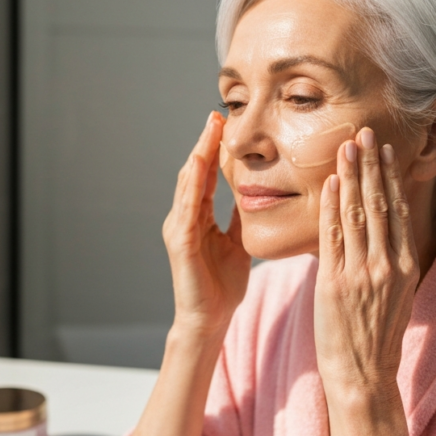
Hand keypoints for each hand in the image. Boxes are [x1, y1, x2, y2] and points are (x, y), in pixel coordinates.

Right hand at [163, 111, 250, 336]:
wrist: (209, 320)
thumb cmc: (222, 287)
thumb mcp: (237, 243)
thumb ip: (240, 218)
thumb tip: (256, 192)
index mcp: (198, 219)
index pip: (206, 177)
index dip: (214, 150)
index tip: (225, 124)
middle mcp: (184, 219)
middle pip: (194, 173)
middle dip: (205, 144)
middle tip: (216, 115)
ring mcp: (179, 230)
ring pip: (188, 184)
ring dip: (198, 156)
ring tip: (209, 132)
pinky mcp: (181, 243)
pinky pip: (187, 208)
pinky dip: (193, 185)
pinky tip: (199, 167)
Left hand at [313, 128, 419, 394]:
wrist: (363, 376)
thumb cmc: (375, 337)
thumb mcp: (393, 296)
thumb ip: (387, 263)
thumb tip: (376, 234)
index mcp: (405, 266)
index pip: (396, 210)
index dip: (389, 177)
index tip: (383, 150)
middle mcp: (387, 265)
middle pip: (379, 204)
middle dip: (371, 165)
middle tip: (364, 132)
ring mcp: (362, 273)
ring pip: (357, 214)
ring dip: (351, 176)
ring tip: (346, 146)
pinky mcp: (335, 283)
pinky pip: (333, 237)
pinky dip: (332, 207)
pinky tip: (330, 182)